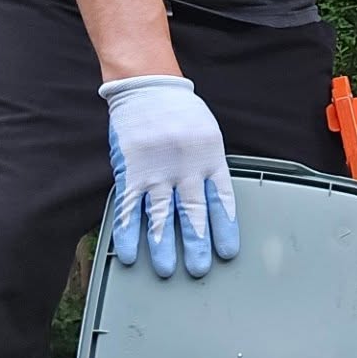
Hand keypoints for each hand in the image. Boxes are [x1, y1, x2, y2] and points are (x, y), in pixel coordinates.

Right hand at [99, 75, 239, 278]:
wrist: (149, 86)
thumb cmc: (181, 112)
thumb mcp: (208, 135)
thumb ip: (210, 167)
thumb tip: (214, 202)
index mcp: (210, 158)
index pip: (222, 200)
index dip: (224, 229)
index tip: (227, 252)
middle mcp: (186, 167)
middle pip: (193, 214)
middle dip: (197, 245)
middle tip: (199, 270)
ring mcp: (156, 170)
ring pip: (161, 216)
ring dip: (163, 247)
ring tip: (167, 271)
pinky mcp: (131, 171)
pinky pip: (130, 207)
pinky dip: (129, 233)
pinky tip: (131, 254)